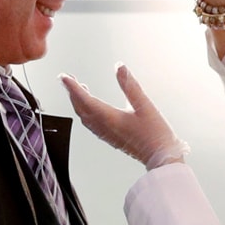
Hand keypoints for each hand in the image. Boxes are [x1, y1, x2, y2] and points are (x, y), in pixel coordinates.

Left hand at [61, 66, 187, 167]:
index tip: (64, 77)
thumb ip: (130, 85)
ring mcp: (106, 133)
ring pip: (84, 116)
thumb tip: (120, 68)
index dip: (72, 86)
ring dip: (78, 102)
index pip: (84, 99)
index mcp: (109, 118)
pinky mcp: (110, 137)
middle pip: (80, 107)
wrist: (160, 157)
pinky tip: (90, 107)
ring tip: (78, 89)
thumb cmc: (155, 134)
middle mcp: (104, 127)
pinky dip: (85, 111)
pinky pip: (90, 123)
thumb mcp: (144, 105)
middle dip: (72, 92)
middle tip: (68, 79)